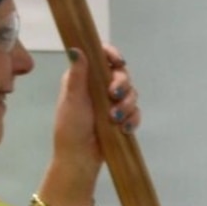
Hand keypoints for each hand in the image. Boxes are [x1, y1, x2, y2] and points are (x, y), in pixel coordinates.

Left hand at [52, 44, 140, 166]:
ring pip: (131, 93)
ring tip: (114, 119)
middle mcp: (98, 87)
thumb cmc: (70, 127)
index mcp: (84, 78)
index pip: (102, 57)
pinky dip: (132, 119)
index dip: (112, 54)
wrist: (79, 157)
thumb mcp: (73, 99)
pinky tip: (124, 128)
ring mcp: (111, 102)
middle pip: (121, 74)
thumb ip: (77, 74)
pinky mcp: (121, 117)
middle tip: (113, 94)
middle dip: (121, 83)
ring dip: (126, 105)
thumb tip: (75, 48)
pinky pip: (135, 112)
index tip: (118, 61)